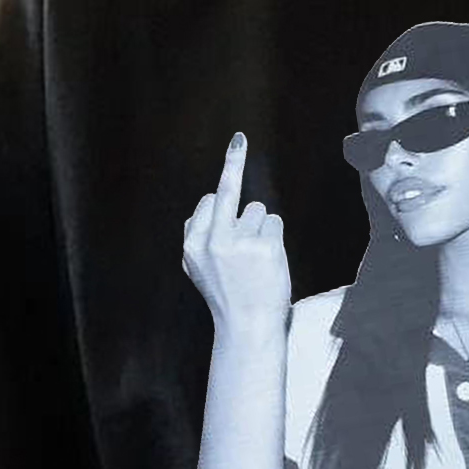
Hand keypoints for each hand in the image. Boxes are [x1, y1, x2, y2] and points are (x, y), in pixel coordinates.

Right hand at [182, 132, 291, 335]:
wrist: (248, 328)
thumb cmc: (230, 296)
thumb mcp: (201, 268)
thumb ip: (202, 236)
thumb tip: (212, 198)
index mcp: (193, 245)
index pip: (209, 200)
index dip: (224, 183)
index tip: (235, 145)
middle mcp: (212, 240)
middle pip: (229, 195)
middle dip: (233, 164)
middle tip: (238, 141)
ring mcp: (239, 242)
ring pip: (257, 210)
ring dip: (261, 229)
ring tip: (256, 261)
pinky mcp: (264, 246)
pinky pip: (274, 223)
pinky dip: (275, 239)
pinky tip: (269, 262)